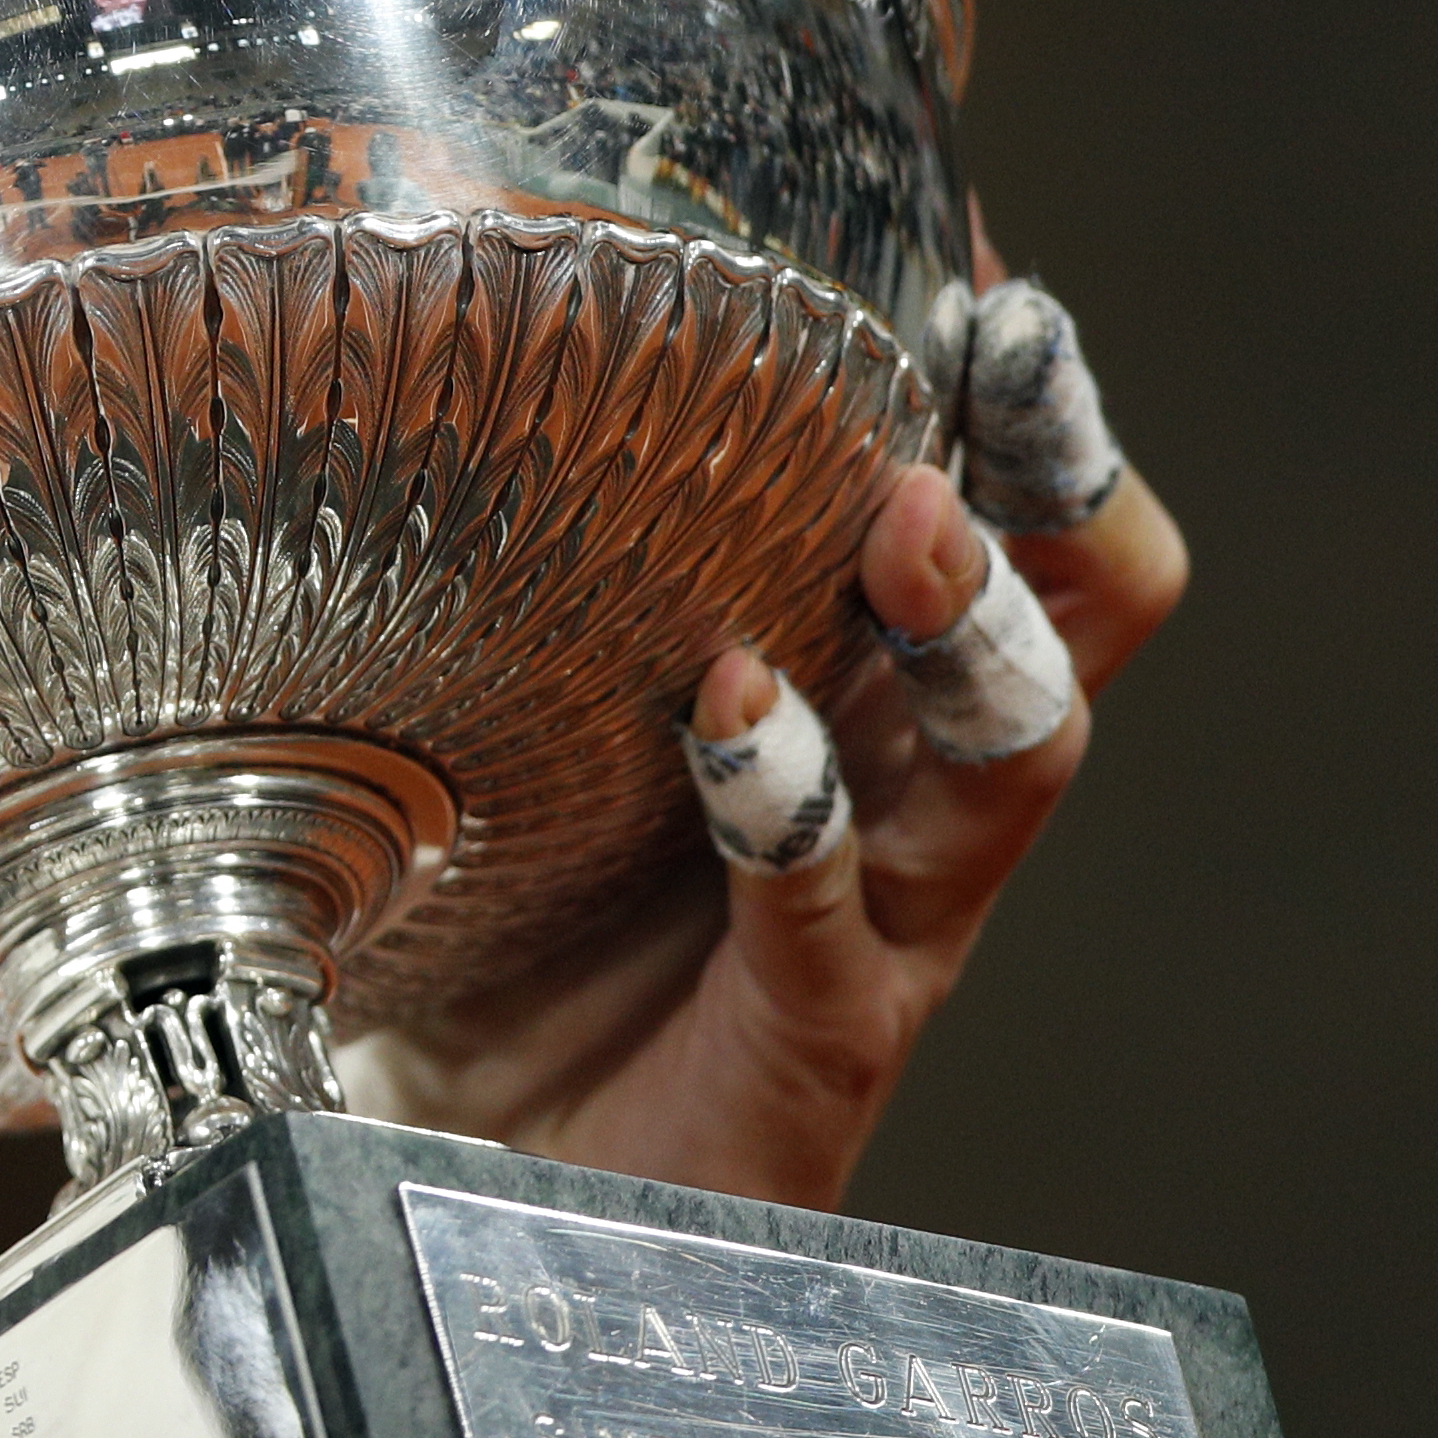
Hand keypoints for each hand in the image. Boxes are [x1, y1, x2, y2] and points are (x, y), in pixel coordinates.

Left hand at [346, 266, 1188, 1207]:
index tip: (974, 247)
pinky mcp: (815, 1050)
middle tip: (1011, 343)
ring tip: (908, 513)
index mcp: (855, 695)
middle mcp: (905, 798)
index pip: (988, 512)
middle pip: (1073, 616)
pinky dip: (795, 810)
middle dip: (1054, 470)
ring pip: (1011, 763)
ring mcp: (882, 929)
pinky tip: (737, 720)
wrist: (471, 1190)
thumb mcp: (513, 713)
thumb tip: (365, 344)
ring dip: (972, 626)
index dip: (1008, 391)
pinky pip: (833, 922)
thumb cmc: (503, 927)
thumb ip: (496, 569)